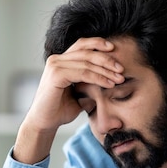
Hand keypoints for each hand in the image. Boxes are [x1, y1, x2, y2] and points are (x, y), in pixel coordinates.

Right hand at [13, 38, 124, 163]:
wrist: (45, 123)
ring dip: (105, 70)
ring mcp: (55, 66)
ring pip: (86, 62)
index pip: (82, 46)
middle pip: (86, 51)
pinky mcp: (56, 75)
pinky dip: (98, 78)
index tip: (115, 50)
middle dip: (106, 59)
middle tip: (121, 69)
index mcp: (61, 61)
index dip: (99, 44)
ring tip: (119, 78)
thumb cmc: (60, 110)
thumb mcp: (79, 94)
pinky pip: (83, 73)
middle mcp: (57, 60)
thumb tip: (111, 81)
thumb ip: (91, 85)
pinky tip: (109, 84)